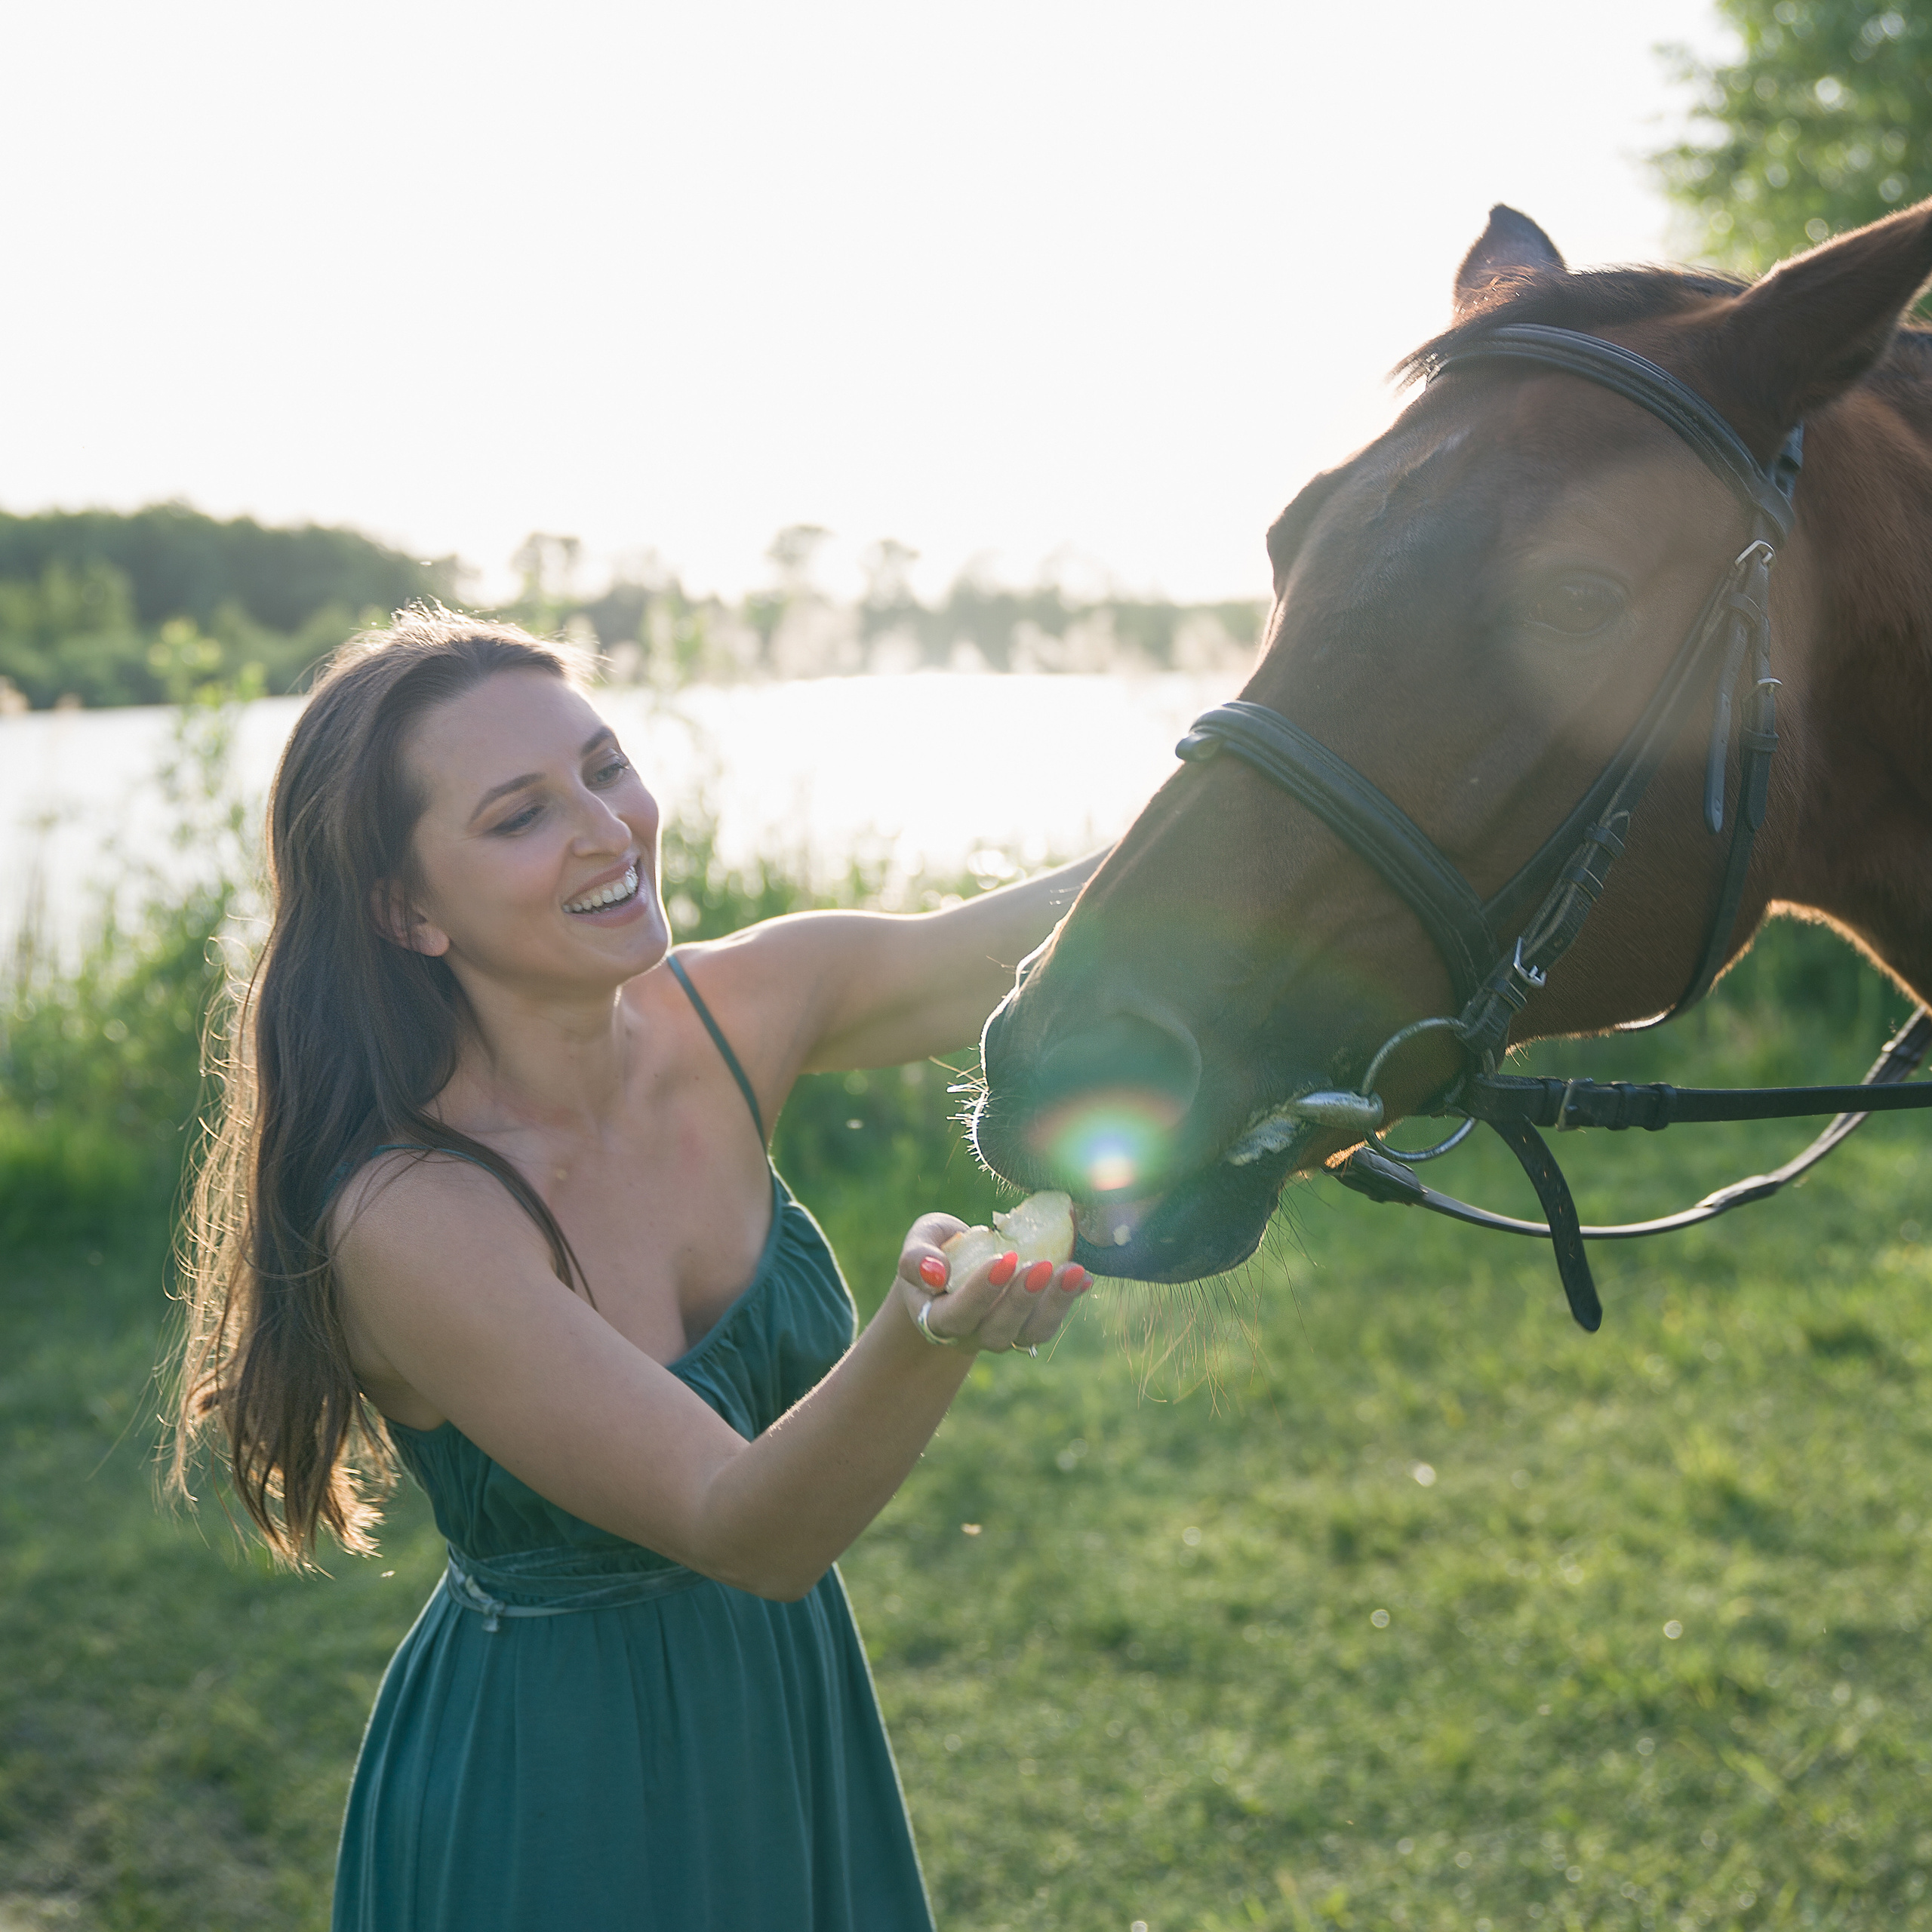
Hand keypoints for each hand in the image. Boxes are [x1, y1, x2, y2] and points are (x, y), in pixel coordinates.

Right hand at [892, 1212, 1091, 1355]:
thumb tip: (935, 1273)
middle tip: (1041, 1265)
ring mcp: (1002, 1336)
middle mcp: (970, 1335)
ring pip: (1029, 1333)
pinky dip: (1068, 1301)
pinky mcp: (1027, 1328)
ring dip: (1054, 1304)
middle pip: (997, 1330)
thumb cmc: (934, 1253)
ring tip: (1073, 1272)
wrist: (951, 1271)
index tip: (1004, 1258)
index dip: (981, 1292)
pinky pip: (1048, 1324)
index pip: (958, 1315)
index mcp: (937, 1319)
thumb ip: (916, 1258)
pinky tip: (1085, 1278)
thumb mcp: (918, 1244)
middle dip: (1022, 1298)